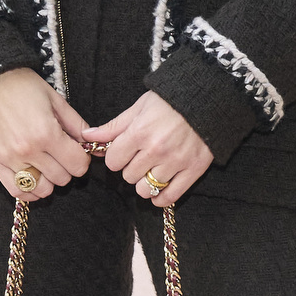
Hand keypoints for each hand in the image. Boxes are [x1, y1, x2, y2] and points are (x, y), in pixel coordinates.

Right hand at [0, 68, 92, 200]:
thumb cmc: (22, 86)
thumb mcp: (55, 99)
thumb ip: (76, 124)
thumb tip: (90, 143)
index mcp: (46, 132)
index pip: (77, 164)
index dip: (82, 160)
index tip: (77, 152)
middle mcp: (28, 150)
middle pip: (62, 178)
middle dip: (67, 168)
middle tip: (61, 156)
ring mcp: (9, 159)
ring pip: (42, 189)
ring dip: (49, 181)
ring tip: (47, 167)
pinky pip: (16, 191)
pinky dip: (29, 190)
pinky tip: (33, 178)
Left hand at [90, 91, 213, 206]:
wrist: (208, 97)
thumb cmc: (170, 100)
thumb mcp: (139, 107)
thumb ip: (114, 127)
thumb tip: (88, 136)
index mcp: (140, 132)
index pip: (113, 161)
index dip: (116, 157)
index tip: (123, 151)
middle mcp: (156, 150)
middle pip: (128, 176)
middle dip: (131, 168)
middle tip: (140, 158)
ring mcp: (176, 162)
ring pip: (145, 189)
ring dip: (145, 182)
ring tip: (151, 170)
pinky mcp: (194, 170)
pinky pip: (170, 196)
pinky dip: (161, 197)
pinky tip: (159, 189)